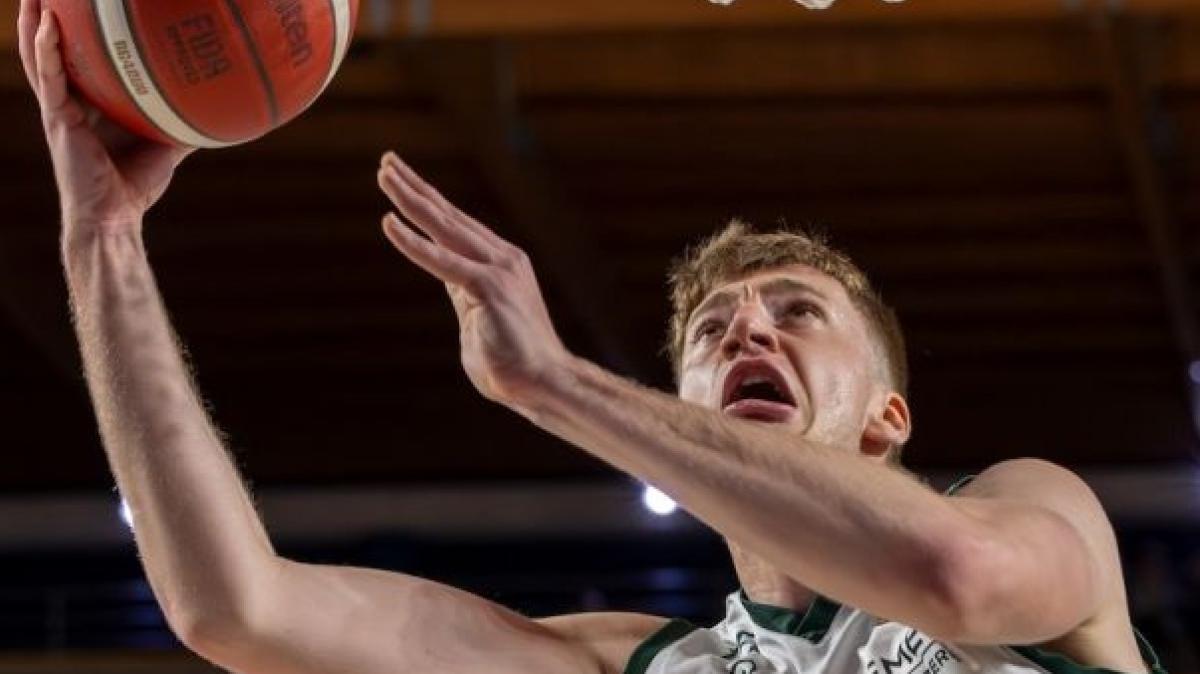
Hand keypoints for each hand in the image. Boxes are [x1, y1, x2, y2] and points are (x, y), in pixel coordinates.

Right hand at [18, 0, 191, 237]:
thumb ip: (184, 120)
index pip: (81, 59)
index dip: (78, 30)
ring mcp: (59, 107)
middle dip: (48, 15)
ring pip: (39, 54)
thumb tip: (221, 103)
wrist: (115, 216)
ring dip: (34, 20)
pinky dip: (46, 48)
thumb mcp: (167, 144)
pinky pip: (48, 77)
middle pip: (52, 48)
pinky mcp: (56, 118)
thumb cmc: (136, 185)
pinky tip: (46, 22)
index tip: (89, 3)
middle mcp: (70, 100)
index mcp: (90, 104)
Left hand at [376, 152, 570, 409]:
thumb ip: (461, 294)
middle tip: (387, 161)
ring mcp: (497, 270)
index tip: (402, 179)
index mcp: (499, 263)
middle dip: (415, 187)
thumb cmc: (510, 361)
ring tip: (384, 174)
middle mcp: (501, 258)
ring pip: (444, 227)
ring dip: (411, 199)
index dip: (427, 201)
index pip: (456, 225)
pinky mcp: (489, 288)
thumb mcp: (477, 317)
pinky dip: (414, 244)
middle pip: (448, 215)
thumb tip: (447, 280)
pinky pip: (443, 262)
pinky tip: (389, 224)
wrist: (542, 382)